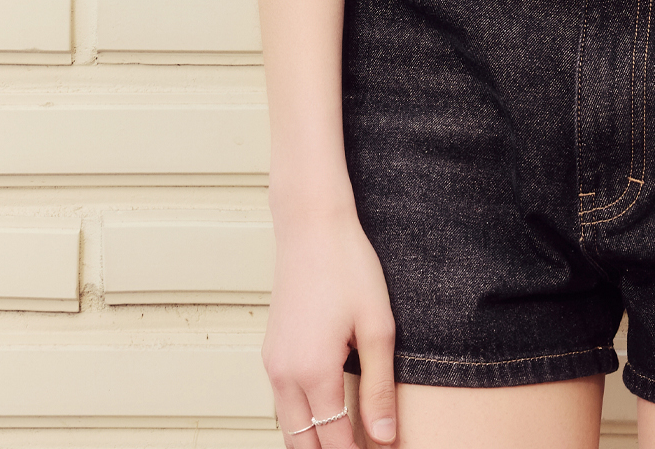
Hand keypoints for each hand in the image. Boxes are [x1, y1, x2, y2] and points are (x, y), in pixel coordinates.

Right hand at [262, 204, 398, 445]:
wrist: (312, 227)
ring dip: (315, 442)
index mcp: (314, 373)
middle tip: (363, 447)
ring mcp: (272, 365)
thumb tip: (384, 440)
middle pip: (304, 445)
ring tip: (349, 439)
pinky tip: (328, 417)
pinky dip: (303, 421)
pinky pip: (283, 404)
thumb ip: (379, 388)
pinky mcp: (271, 353)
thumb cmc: (349, 268)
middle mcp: (285, 376)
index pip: (335, 442)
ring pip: (290, 429)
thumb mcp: (377, 327)